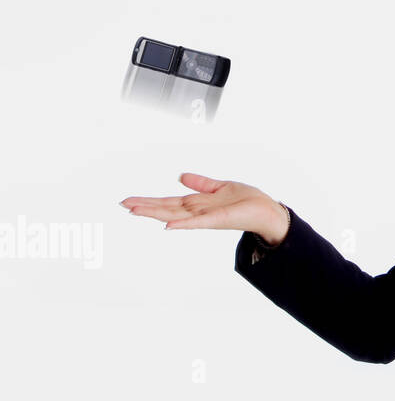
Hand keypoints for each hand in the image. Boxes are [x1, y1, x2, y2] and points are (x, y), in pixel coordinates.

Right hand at [121, 174, 290, 245]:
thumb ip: (201, 183)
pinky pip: (197, 223)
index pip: (168, 202)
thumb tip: (181, 175)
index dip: (148, 200)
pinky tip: (167, 225)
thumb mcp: (220, 186)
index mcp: (197, 203)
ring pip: (175, 215)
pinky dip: (182, 224)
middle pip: (166, 208)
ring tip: (135, 211)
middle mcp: (197, 211)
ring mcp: (205, 217)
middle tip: (122, 205)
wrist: (267, 210)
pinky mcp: (217, 220)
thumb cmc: (247, 201)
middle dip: (144, 206)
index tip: (128, 201)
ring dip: (155, 213)